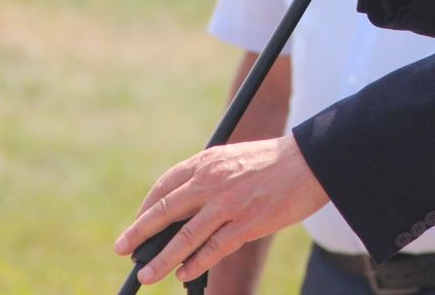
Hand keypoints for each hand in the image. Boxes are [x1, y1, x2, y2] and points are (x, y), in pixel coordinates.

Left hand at [113, 135, 328, 285]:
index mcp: (209, 161)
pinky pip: (213, 249)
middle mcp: (212, 180)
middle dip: (139, 233)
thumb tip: (190, 206)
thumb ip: (212, 177)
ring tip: (146, 275)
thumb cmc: (277, 162)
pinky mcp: (247, 223)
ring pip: (184, 236)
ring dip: (162, 259)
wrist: (312, 161)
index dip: (147, 208)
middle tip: (122, 249)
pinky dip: (196, 263)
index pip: (166, 185)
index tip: (138, 224)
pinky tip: (185, 274)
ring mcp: (228, 203)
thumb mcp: (236, 159)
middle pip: (165, 211)